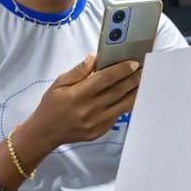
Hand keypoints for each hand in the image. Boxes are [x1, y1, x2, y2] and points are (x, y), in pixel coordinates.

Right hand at [24, 54, 141, 149]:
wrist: (46, 132)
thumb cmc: (51, 106)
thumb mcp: (58, 84)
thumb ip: (78, 71)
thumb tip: (94, 58)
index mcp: (78, 95)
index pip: (105, 79)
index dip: (121, 70)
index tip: (133, 63)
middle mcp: (89, 110)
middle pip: (118, 91)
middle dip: (133, 79)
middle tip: (143, 70)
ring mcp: (96, 123)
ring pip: (123, 105)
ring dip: (135, 92)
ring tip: (142, 82)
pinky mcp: (100, 131)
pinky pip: (117, 115)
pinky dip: (126, 104)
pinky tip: (131, 96)